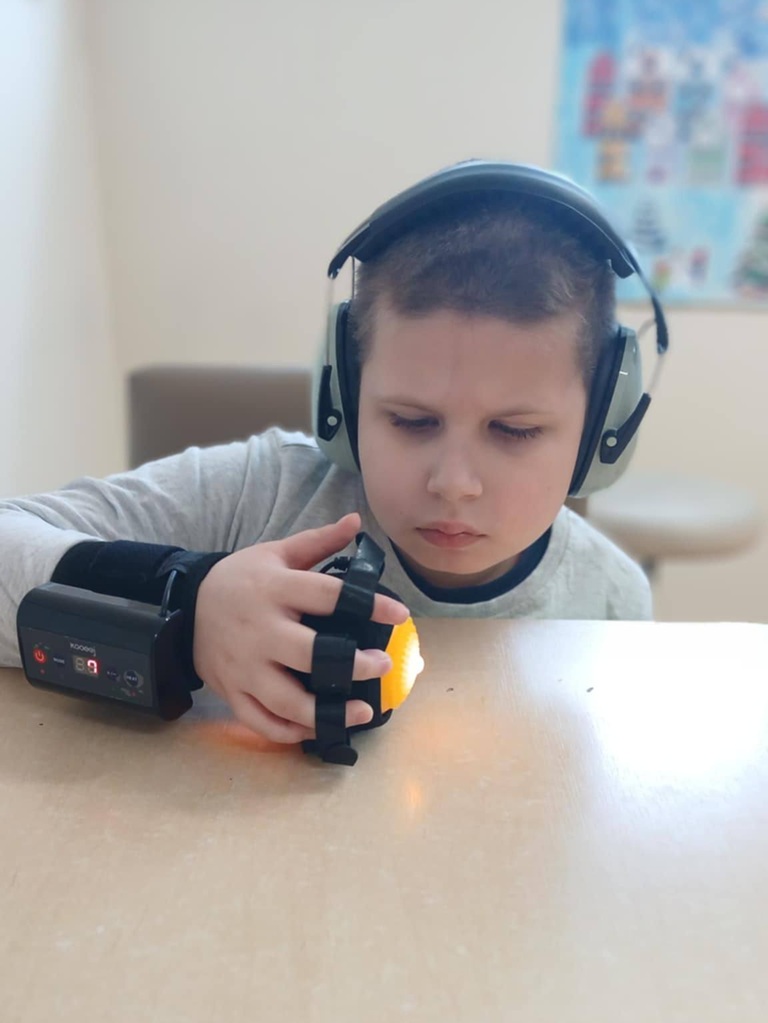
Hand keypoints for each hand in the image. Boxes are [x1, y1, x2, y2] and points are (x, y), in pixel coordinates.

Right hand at [192, 513, 409, 742]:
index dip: (368, 605)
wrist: (184, 607)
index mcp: (275, 589)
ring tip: (363, 711)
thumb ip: (317, 542)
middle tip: (383, 665)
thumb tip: (355, 521)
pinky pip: (262, 721)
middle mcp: (260, 630)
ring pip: (287, 700)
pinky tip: (321, 730)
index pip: (328, 595)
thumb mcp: (275, 553)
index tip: (400, 614)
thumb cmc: (240, 579)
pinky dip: (292, 732)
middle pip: (310, 653)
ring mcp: (245, 667)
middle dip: (351, 664)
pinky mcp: (233, 692)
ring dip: (327, 712)